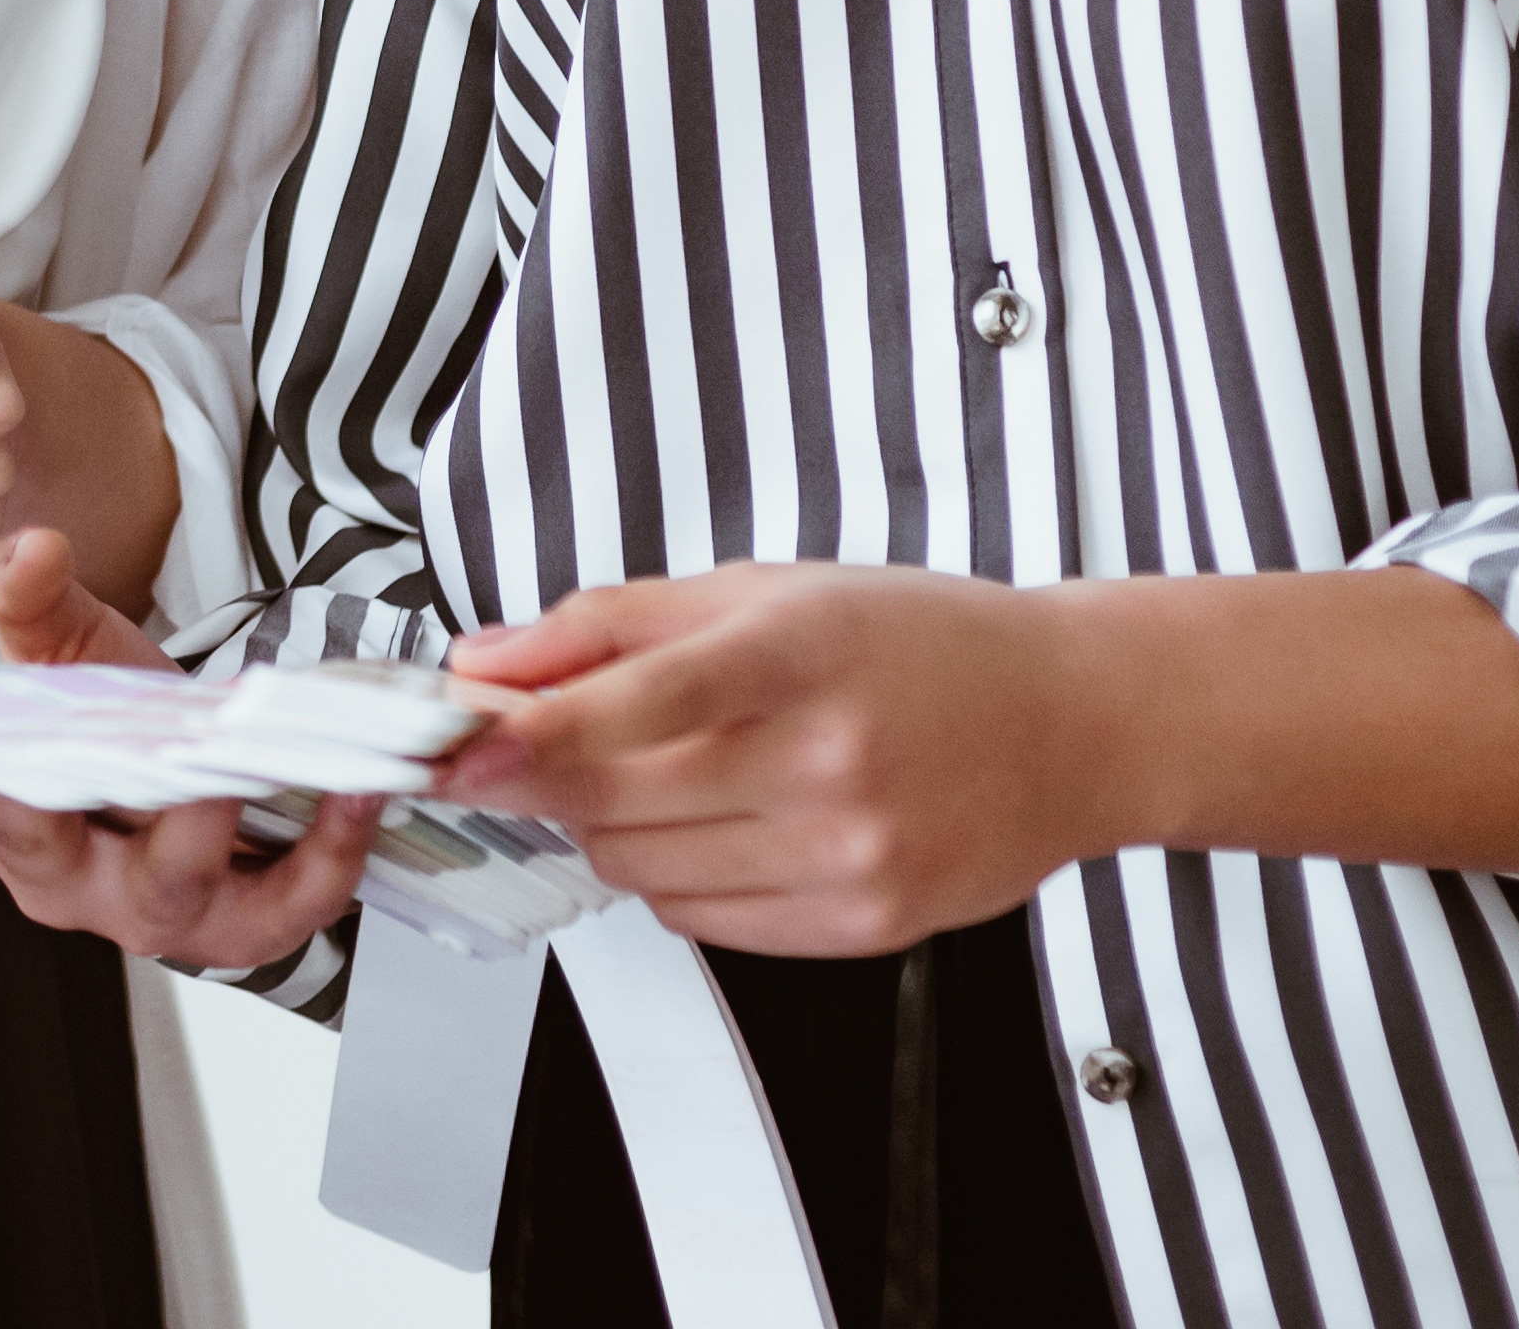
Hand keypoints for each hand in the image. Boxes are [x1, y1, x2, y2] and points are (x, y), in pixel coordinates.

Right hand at [0, 528, 384, 973]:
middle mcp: (57, 872)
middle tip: (45, 765)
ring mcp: (145, 907)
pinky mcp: (236, 925)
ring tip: (222, 778)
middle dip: (35, 808)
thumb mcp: (74, 654)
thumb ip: (37, 601)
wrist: (223, 790)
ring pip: (158, 889)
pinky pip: (277, 904)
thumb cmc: (126, 726)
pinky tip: (354, 795)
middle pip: (31, 844)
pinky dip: (322, 855)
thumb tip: (24, 546)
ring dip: (192, 833)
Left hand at [441, 564, 1123, 957]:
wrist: (1069, 722)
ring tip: (681, 769)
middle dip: (548, 773)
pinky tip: (729, 821)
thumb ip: (609, 625)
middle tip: (539, 738)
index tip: (450, 744)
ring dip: (616, 824)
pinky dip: (678, 875)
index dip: (523, 734)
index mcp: (797, 656)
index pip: (630, 706)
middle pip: (613, 799)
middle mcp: (827, 764)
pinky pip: (700, 922)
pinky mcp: (860, 927)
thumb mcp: (761, 591)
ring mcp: (847, 857)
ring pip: (641, 869)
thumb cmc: (920, 643)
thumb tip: (486, 665)